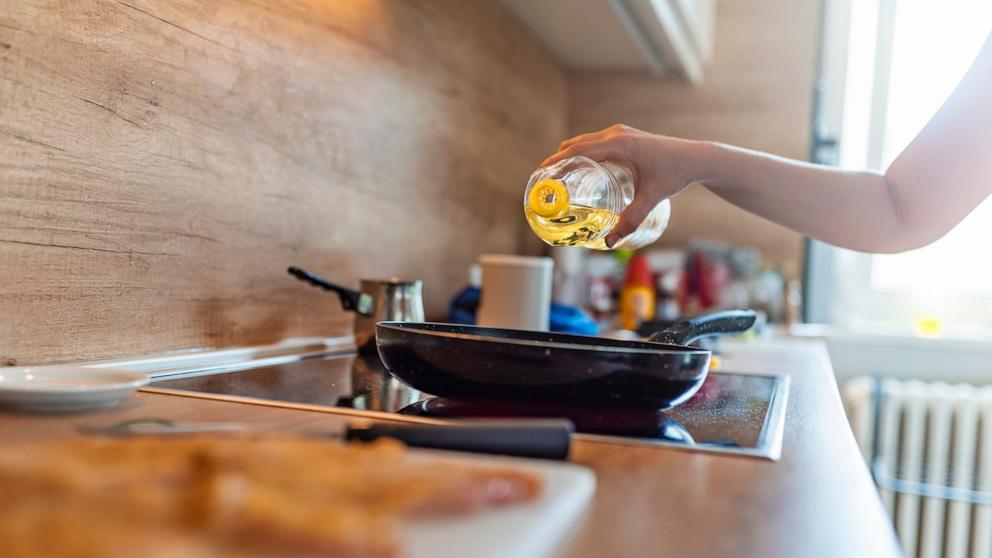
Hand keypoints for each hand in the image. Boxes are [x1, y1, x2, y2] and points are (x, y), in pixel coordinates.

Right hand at [540, 124, 704, 246]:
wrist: (695, 158)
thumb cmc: (675, 173)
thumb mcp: (651, 198)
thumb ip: (631, 220)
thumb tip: (609, 241)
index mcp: (619, 144)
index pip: (578, 151)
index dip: (556, 162)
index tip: (540, 174)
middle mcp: (616, 134)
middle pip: (576, 144)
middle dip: (557, 160)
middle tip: (543, 181)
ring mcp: (620, 133)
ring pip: (584, 142)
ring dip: (568, 156)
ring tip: (556, 177)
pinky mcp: (624, 137)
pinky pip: (595, 143)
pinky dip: (581, 153)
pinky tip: (579, 170)